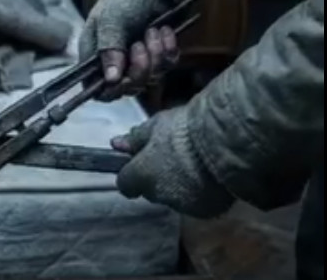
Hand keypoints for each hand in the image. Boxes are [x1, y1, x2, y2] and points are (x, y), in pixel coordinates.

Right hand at [79, 0, 179, 87]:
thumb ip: (109, 48)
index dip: (112, 90)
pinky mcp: (158, 57)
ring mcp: (138, 62)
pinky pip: (168, 66)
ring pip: (151, 78)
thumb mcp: (111, 20)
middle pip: (128, 88)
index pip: (98, 90)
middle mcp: (115, 65)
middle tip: (141, 44)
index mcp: (95, 58)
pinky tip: (166, 31)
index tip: (125, 77)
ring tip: (153, 30)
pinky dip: (169, 49)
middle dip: (140, 68)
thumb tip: (111, 79)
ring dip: (155, 55)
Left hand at [112, 106, 233, 218]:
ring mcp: (183, 206)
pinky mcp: (206, 212)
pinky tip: (208, 177)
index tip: (141, 162)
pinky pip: (196, 203)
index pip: (125, 184)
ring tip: (194, 166)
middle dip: (157, 178)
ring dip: (178, 186)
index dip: (132, 173)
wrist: (222, 143)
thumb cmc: (184, 129)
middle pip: (151, 190)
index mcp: (142, 175)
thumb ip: (135, 139)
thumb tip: (115, 144)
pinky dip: (198, 193)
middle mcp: (159, 195)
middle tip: (171, 158)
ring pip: (173, 198)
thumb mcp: (156, 125)